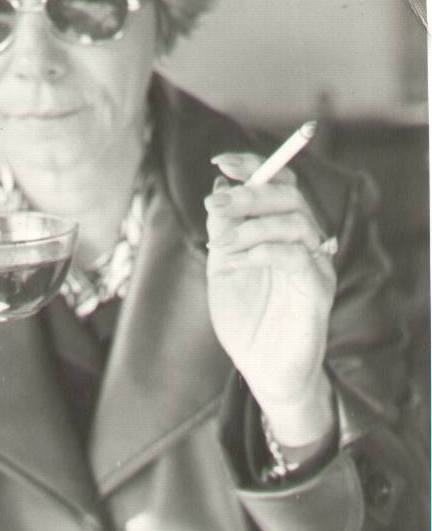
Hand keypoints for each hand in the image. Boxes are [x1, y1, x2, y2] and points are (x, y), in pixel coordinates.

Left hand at [204, 153, 336, 445]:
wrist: (260, 368)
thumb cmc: (244, 316)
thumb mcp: (223, 264)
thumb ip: (223, 227)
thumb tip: (219, 187)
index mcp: (283, 230)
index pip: (281, 183)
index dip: (255, 165)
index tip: (221, 162)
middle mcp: (306, 241)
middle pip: (291, 195)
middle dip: (249, 192)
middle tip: (212, 204)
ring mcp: (316, 264)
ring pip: (296, 221)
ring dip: (250, 225)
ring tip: (219, 244)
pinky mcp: (317, 290)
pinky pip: (296, 256)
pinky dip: (259, 251)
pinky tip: (232, 262)